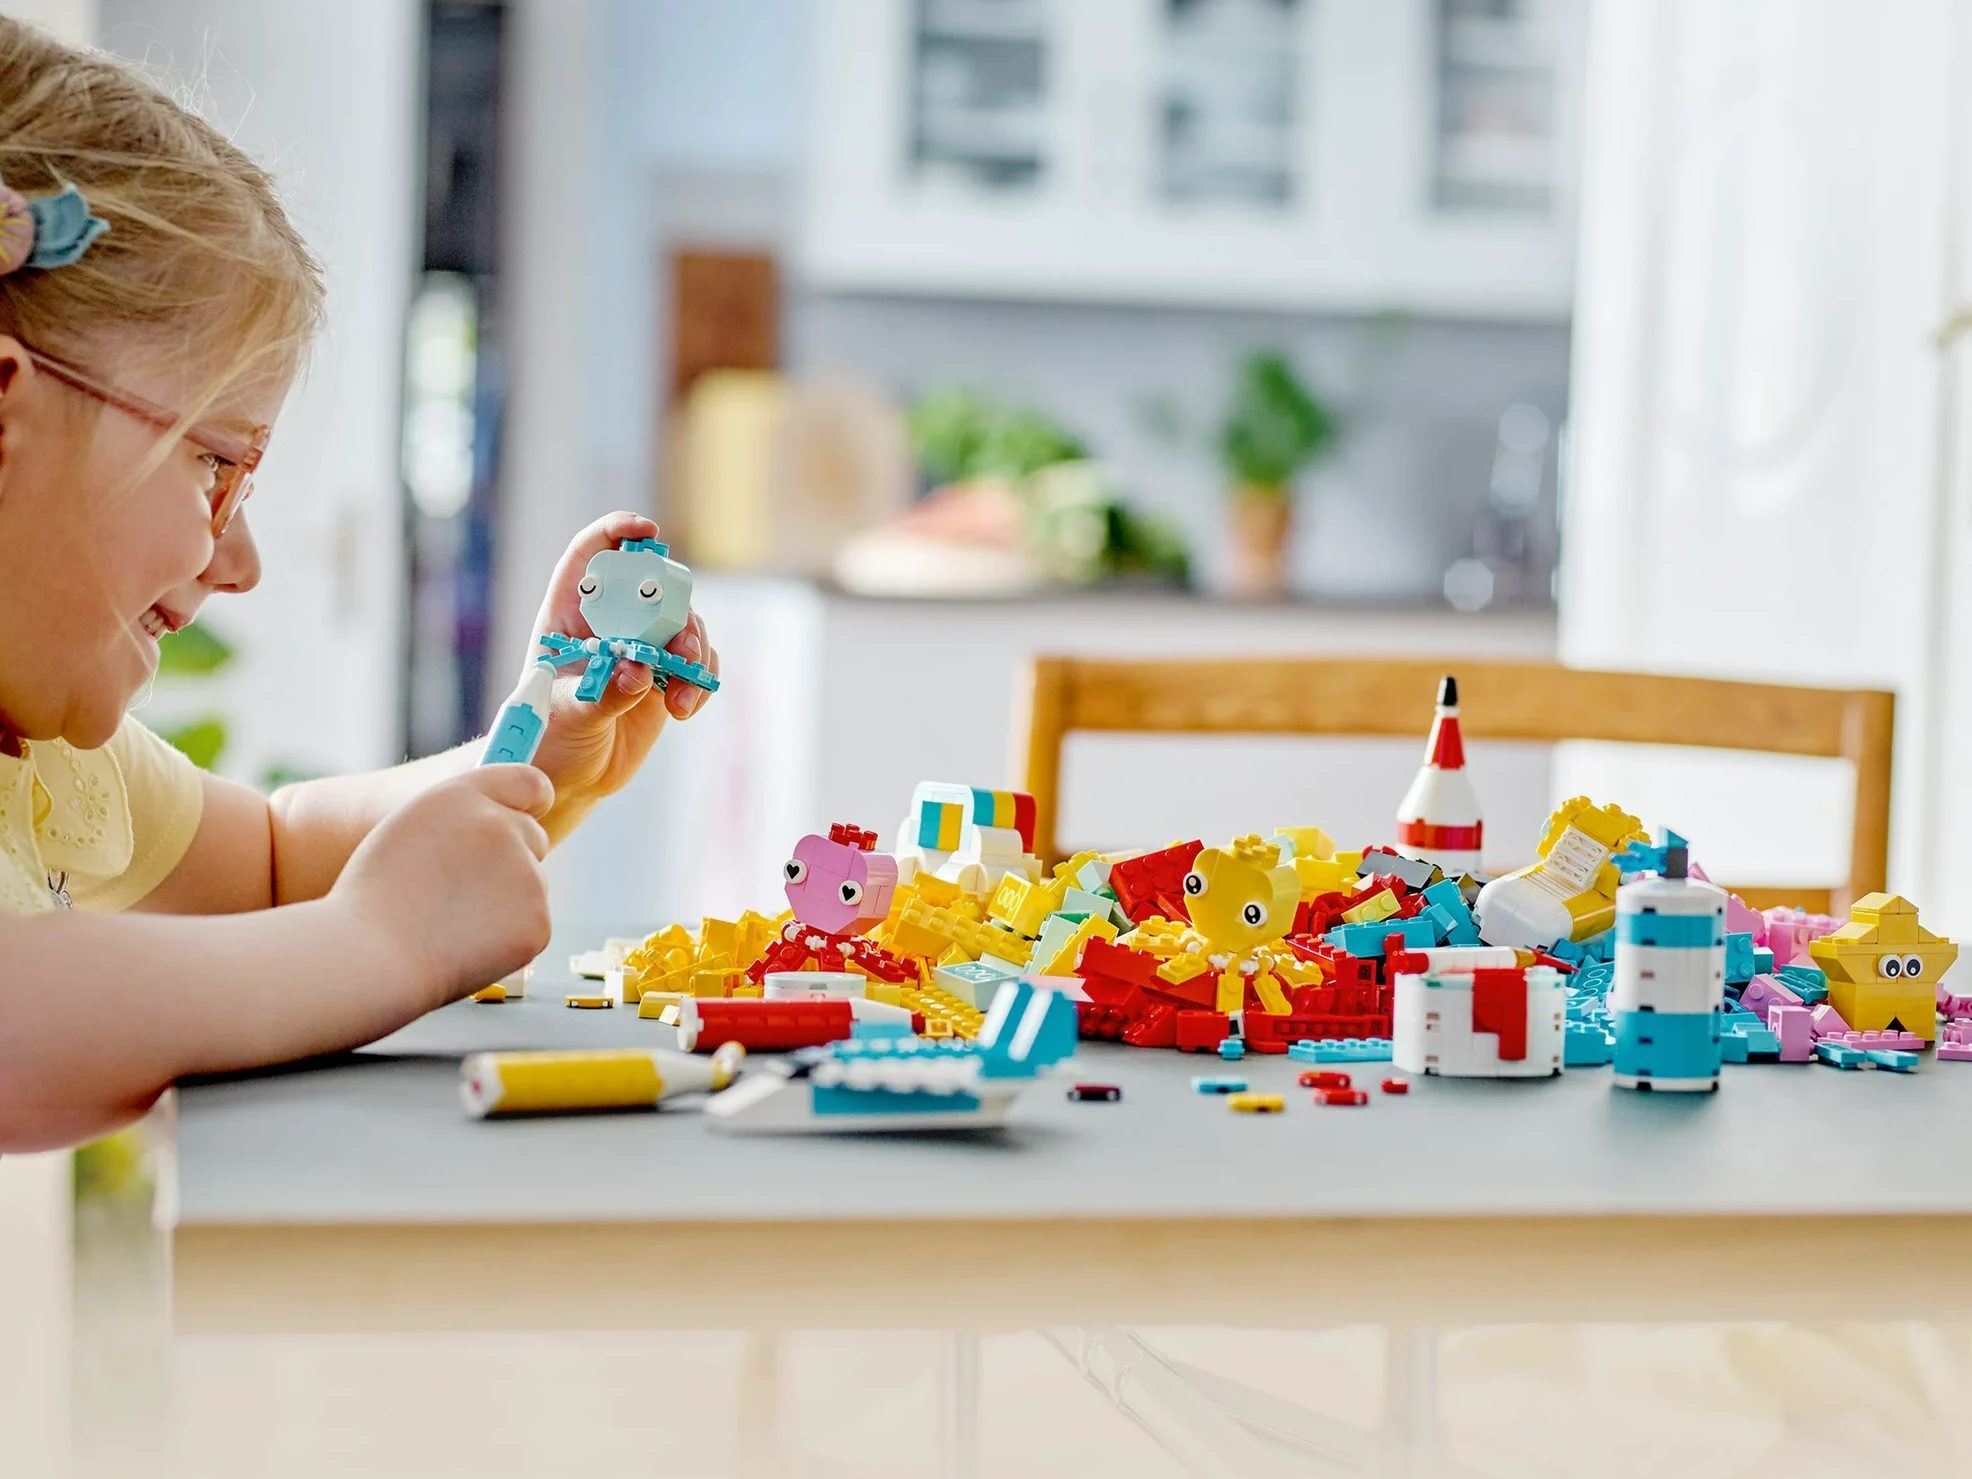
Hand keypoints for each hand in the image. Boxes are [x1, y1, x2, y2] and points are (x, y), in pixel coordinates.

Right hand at [330, 766, 554, 1007]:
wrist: (370, 956)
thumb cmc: (376, 898)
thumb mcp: (410, 829)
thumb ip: (462, 817)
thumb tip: (508, 818)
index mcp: (464, 796)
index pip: (528, 782)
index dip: (529, 802)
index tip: (528, 813)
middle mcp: (502, 826)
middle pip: (533, 837)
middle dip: (511, 859)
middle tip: (460, 889)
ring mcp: (525, 874)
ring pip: (531, 886)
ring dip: (505, 902)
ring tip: (448, 921)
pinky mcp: (537, 921)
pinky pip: (530, 926)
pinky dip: (508, 938)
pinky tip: (464, 944)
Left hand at [524, 512, 720, 815]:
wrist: (571, 776)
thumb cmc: (550, 739)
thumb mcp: (569, 714)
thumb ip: (606, 690)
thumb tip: (641, 670)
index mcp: (571, 614)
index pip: (592, 555)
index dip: (617, 533)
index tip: (647, 534)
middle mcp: (611, 622)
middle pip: (654, 587)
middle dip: (676, 612)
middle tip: (682, 649)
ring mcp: (643, 646)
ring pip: (684, 624)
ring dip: (694, 654)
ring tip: (682, 697)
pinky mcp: (666, 676)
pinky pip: (698, 663)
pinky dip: (701, 681)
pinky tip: (685, 709)